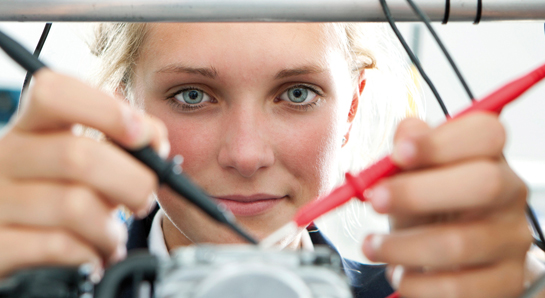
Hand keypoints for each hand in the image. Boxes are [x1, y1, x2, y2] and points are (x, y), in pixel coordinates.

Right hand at [0, 69, 167, 276]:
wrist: (11, 243)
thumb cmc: (59, 195)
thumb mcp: (84, 162)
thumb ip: (118, 144)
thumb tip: (155, 143)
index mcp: (29, 127)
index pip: (54, 92)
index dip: (107, 109)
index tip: (144, 136)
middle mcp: (4, 157)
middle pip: (78, 156)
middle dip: (132, 182)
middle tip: (143, 200)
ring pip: (73, 206)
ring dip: (110, 229)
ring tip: (113, 238)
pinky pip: (57, 246)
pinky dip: (90, 254)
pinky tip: (92, 256)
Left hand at [362, 114, 531, 297]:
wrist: (452, 255)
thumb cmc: (430, 204)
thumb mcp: (414, 173)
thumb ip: (407, 150)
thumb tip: (404, 135)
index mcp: (487, 156)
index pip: (485, 133)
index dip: (441, 141)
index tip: (398, 153)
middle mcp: (509, 193)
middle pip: (483, 184)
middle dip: (418, 193)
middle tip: (376, 201)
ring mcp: (511, 239)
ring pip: (460, 243)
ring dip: (402, 246)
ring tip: (372, 246)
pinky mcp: (504, 280)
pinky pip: (458, 288)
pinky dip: (416, 283)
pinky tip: (399, 273)